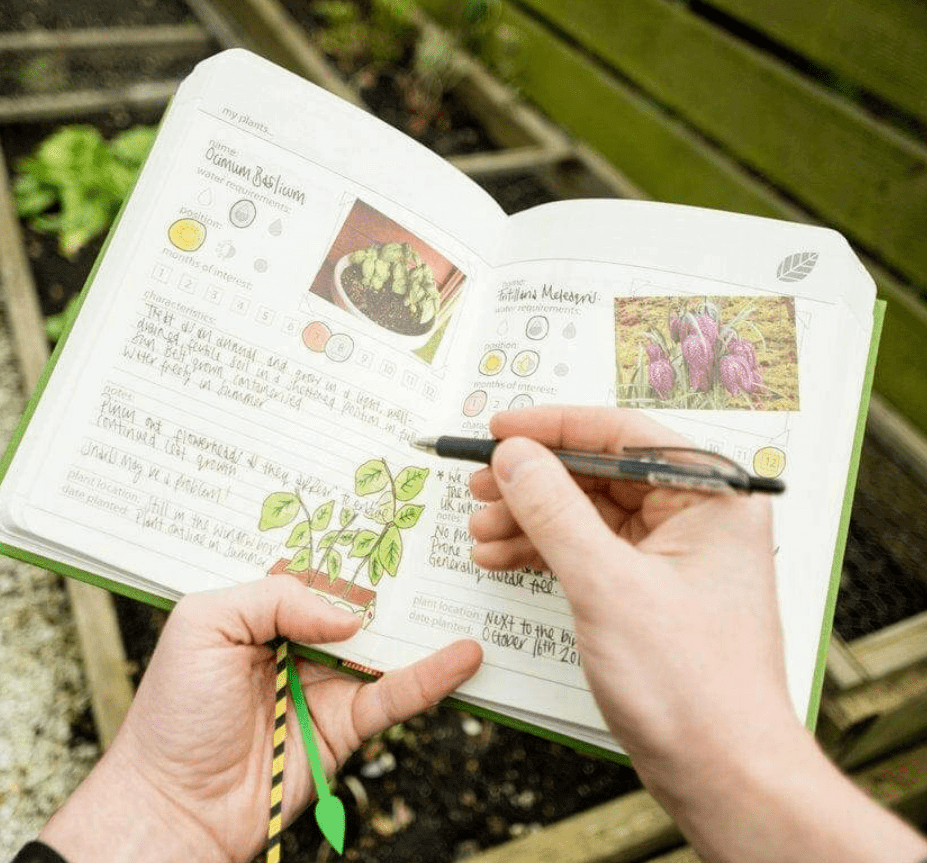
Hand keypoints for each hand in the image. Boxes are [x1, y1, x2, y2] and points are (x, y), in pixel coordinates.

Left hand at [40, 576, 481, 862]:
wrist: (176, 804)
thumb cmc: (174, 713)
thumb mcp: (205, 625)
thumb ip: (274, 600)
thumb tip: (347, 615)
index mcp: (260, 612)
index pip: (312, 570)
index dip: (345, 548)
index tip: (383, 519)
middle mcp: (298, 642)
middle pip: (357, 604)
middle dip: (394, 578)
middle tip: (436, 546)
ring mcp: (326, 682)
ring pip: (384, 646)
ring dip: (423, 625)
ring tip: (462, 595)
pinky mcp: (347, 724)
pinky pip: (395, 695)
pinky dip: (432, 676)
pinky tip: (462, 656)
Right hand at [467, 405, 926, 862]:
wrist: (722, 773)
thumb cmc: (689, 684)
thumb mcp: (606, 584)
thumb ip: (554, 509)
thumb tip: (514, 455)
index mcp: (710, 493)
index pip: (622, 433)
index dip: (552, 426)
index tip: (498, 428)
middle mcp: (697, 514)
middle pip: (600, 472)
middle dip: (533, 481)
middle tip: (479, 484)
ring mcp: (674, 553)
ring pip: (588, 513)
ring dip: (531, 519)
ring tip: (481, 530)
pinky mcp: (651, 588)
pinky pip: (590, 550)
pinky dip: (545, 551)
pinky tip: (503, 557)